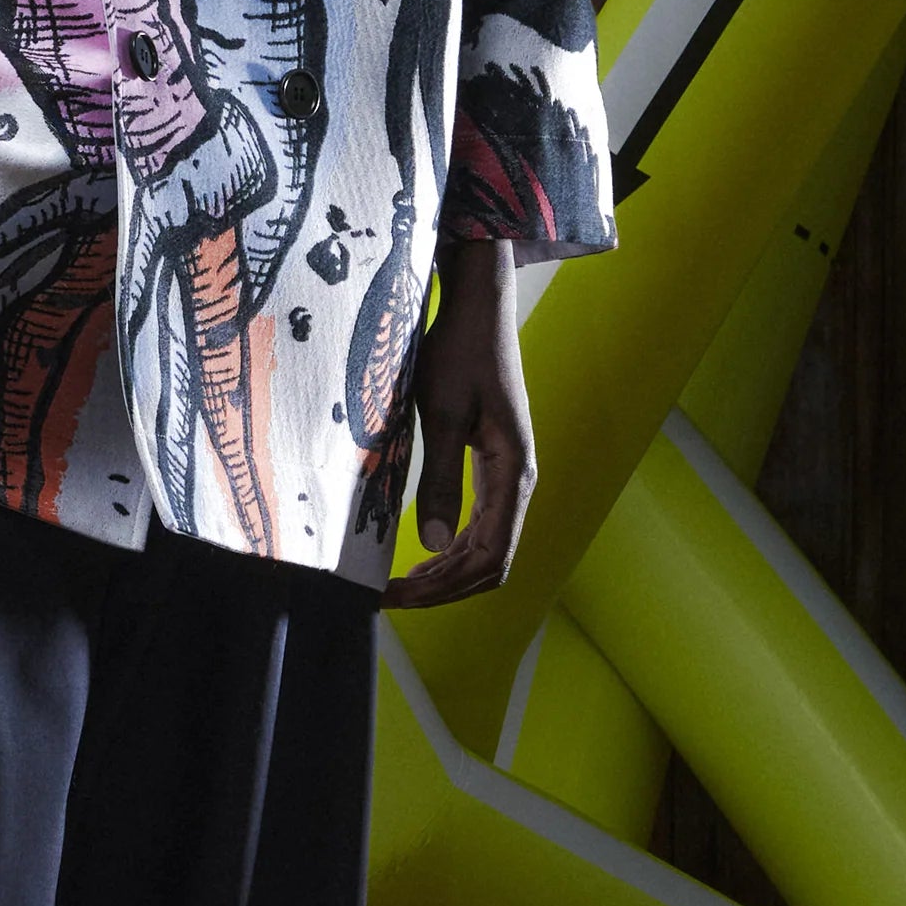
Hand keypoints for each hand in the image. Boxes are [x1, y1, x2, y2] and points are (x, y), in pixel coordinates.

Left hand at [386, 233, 536, 606]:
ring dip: (448, 573)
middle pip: (490, 563)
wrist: (478, 307)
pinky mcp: (495, 463)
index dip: (444, 588)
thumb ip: (440, 481)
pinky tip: (423, 553)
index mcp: (512, 473)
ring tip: (400, 584)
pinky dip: (453, 549)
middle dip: (442, 589)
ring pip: (487, 547)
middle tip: (387, 597)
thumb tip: (436, 548)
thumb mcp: (441, 415)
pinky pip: (482, 524)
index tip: (397, 596)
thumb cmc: (458, 351)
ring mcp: (509, 474)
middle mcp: (518, 481)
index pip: (489, 558)